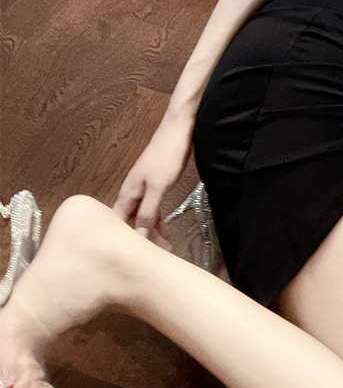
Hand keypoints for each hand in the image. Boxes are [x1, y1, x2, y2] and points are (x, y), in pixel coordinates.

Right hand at [111, 111, 194, 248]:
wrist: (179, 129)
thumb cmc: (167, 156)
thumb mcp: (158, 186)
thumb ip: (147, 211)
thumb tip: (136, 236)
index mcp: (128, 192)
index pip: (117, 223)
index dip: (123, 240)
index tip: (134, 257)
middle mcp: (132, 192)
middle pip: (130, 222)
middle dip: (140, 240)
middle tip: (157, 256)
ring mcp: (144, 188)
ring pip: (142, 216)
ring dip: (151, 231)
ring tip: (165, 248)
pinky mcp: (156, 185)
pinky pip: (152, 208)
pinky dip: (157, 220)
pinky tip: (165, 230)